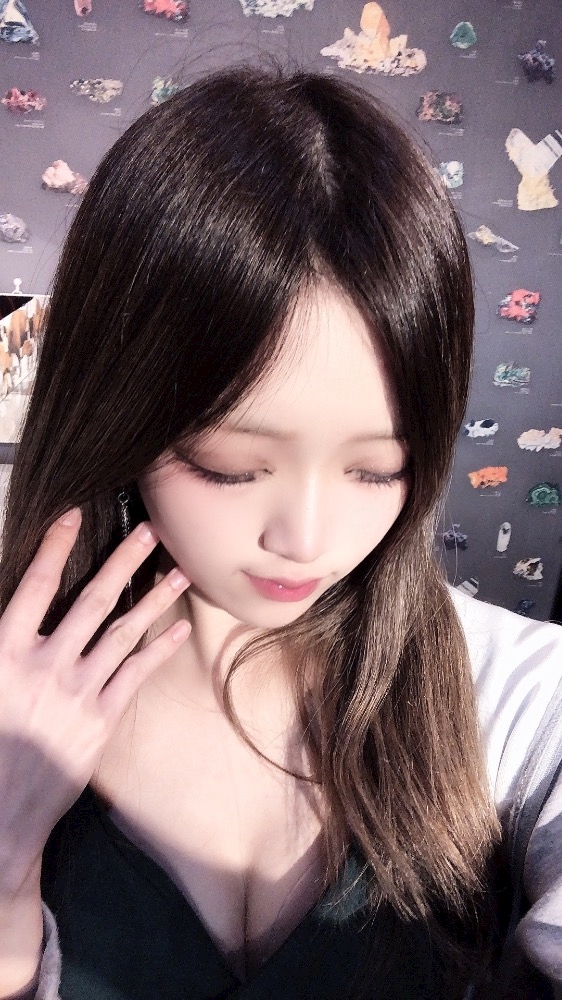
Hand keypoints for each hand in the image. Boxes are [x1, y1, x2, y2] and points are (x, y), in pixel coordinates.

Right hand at [0, 508, 190, 894]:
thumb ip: (0, 646)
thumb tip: (13, 616)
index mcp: (5, 653)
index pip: (35, 586)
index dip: (55, 547)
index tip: (73, 515)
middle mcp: (46, 665)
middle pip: (92, 600)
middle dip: (124, 561)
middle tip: (152, 532)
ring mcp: (77, 693)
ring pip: (123, 633)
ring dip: (153, 599)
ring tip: (179, 572)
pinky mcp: (99, 720)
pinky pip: (134, 676)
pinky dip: (157, 651)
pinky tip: (178, 630)